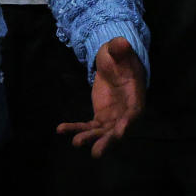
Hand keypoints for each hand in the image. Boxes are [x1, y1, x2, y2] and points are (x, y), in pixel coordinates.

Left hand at [57, 37, 145, 157]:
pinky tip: (60, 129)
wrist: (115, 64)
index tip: (119, 132)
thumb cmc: (120, 57)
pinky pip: (88, 125)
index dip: (127, 123)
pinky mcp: (100, 117)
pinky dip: (75, 128)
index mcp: (135, 96)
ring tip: (75, 142)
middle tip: (96, 153)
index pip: (133, 113)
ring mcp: (113, 116)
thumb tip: (122, 42)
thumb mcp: (119, 50)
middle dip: (107, 141)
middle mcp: (126, 112)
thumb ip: (120, 49)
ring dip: (90, 138)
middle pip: (118, 130)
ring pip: (102, 132)